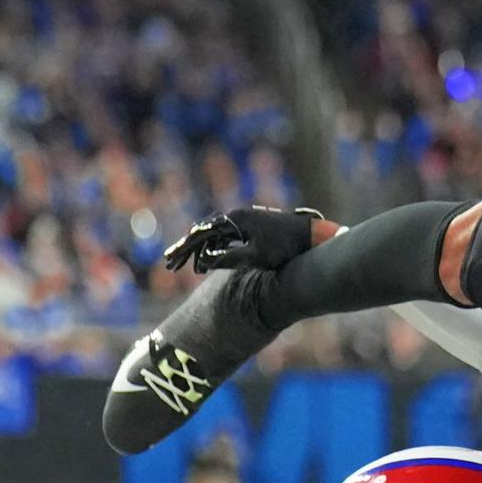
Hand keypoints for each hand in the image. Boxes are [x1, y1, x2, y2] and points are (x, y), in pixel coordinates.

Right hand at [163, 207, 324, 274]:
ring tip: (186, 266)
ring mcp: (244, 221)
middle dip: (187, 249)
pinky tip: (206, 262)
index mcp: (236, 219)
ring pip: (214, 235)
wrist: (311, 237)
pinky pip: (225, 238)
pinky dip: (213, 248)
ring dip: (199, 250)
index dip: (185, 249)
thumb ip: (230, 259)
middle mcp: (237, 216)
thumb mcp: (257, 257)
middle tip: (170, 263)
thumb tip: (204, 262)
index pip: (202, 233)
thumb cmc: (286, 248)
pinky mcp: (251, 228)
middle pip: (205, 232)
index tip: (172, 260)